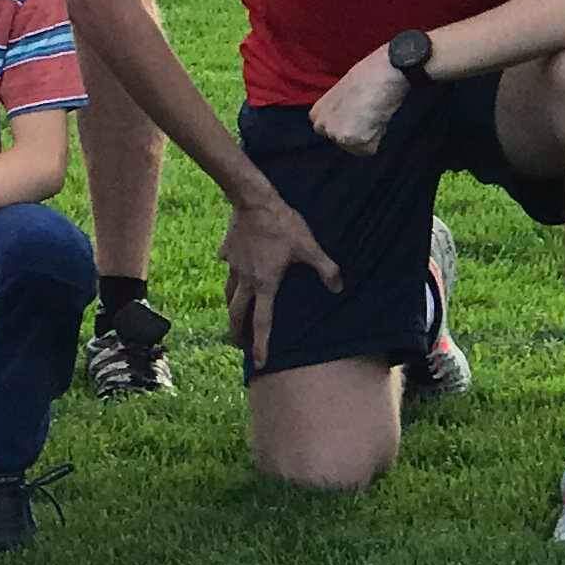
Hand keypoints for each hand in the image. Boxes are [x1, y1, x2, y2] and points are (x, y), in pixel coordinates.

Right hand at [217, 183, 340, 372]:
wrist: (253, 200)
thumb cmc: (283, 225)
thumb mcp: (309, 247)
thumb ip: (325, 269)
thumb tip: (338, 288)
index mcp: (265, 284)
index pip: (262, 322)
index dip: (261, 345)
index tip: (259, 363)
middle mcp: (246, 279)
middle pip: (236, 313)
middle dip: (236, 332)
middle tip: (238, 345)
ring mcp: (233, 265)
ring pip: (228, 293)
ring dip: (231, 307)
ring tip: (233, 314)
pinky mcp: (227, 250)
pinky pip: (226, 266)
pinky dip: (229, 272)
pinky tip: (231, 267)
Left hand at [307, 54, 411, 155]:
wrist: (381, 71)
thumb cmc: (367, 79)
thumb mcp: (342, 97)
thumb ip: (340, 114)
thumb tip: (350, 124)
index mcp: (316, 115)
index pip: (335, 134)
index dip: (351, 123)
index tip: (358, 110)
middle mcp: (321, 126)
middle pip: (345, 143)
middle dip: (358, 132)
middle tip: (367, 112)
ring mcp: (334, 133)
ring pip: (357, 147)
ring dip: (368, 135)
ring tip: (371, 112)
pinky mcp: (349, 139)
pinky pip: (368, 149)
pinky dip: (376, 137)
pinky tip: (375, 119)